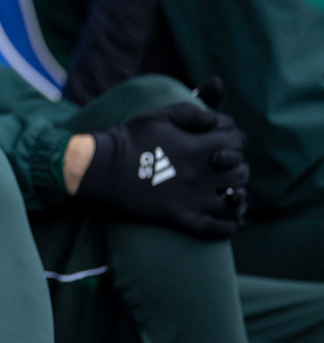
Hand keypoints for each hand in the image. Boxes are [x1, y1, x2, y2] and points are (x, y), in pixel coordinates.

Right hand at [73, 101, 248, 238]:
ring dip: (237, 195)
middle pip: (240, 172)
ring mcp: (193, 198)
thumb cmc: (129, 139)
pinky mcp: (181, 217)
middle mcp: (202, 174)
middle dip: (238, 167)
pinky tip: (232, 221)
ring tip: (231, 192)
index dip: (235, 139)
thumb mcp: (158, 116)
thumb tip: (216, 120)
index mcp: (198, 147)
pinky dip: (229, 226)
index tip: (227, 141)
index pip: (236, 142)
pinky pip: (216, 228)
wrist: (102, 169)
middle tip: (227, 167)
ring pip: (233, 201)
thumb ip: (191, 113)